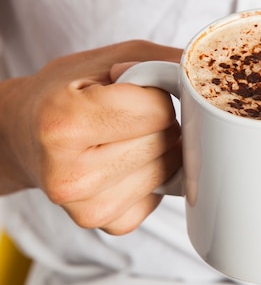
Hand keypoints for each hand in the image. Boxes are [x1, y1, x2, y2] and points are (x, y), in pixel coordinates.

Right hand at [0, 40, 181, 234]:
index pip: (157, 110)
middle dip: (159, 122)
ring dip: (158, 148)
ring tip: (120, 138)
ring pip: (170, 169)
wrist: (24, 136)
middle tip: (124, 116)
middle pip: (167, 141)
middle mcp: (71, 175)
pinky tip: (121, 163)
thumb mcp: (110, 59)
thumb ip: (163, 62)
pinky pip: (161, 194)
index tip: (131, 92)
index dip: (154, 95)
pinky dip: (152, 175)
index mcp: (63, 123)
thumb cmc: (66, 92)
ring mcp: (88, 208)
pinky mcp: (108, 225)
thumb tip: (212, 78)